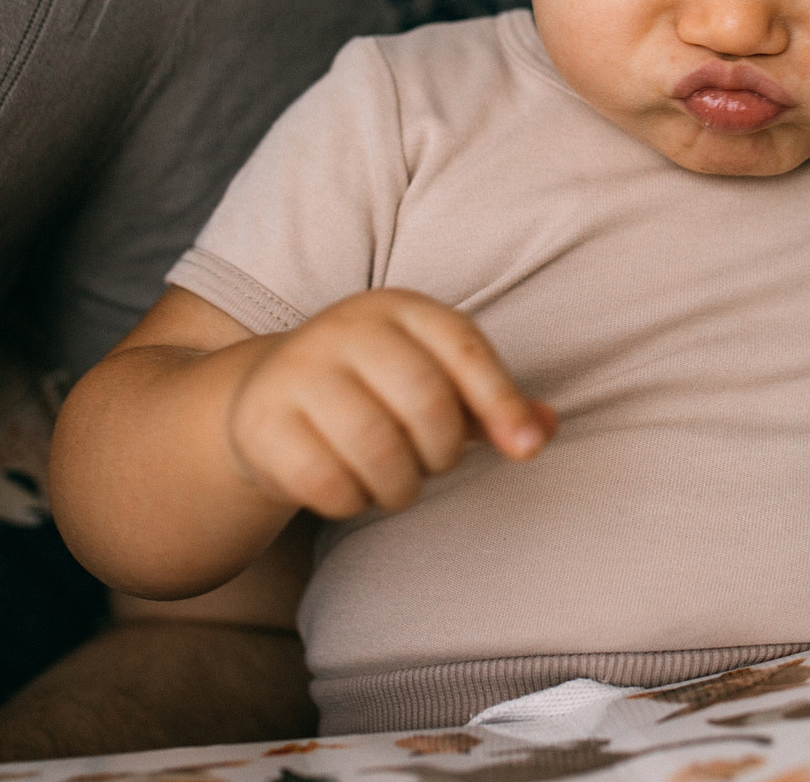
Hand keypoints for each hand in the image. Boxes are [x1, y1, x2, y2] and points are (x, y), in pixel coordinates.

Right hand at [225, 290, 555, 520]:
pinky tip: (349, 489)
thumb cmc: (375, 391)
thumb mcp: (437, 383)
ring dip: (399, 486)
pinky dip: (351, 501)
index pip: (464, 349)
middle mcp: (346, 327)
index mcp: (400, 308)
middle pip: (424, 400)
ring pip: (375, 447)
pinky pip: (326, 481)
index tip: (526, 449)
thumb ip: (494, 405)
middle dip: (441, 453)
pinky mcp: (262, 419)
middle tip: (430, 464)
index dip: (502, 401)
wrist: (268, 397)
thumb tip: (546, 429)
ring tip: (393, 484)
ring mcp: (298, 369)